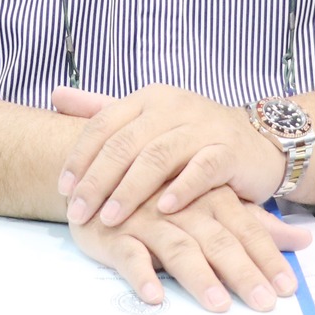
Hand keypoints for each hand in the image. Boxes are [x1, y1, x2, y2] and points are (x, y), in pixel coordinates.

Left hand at [54, 84, 286, 228]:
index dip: (80, 157)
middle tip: (79, 212)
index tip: (63, 189)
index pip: (103, 124)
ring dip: (130, 190)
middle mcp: (173, 106)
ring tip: (110, 217)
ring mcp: (202, 126)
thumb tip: (56, 96)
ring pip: (158, 156)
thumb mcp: (148, 120)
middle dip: (97, 180)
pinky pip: (202, 169)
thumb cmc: (193, 137)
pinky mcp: (229, 150)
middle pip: (125, 143)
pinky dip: (181, 189)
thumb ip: (102, 110)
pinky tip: (163, 209)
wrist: (258, 142)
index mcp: (148, 99)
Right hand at [69, 185, 309, 311]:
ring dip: (199, 276)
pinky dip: (141, 274)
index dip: (268, 257)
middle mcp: (183, 208)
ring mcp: (148, 221)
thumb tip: (303, 239)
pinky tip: (154, 296)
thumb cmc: (165, 197)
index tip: (288, 288)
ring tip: (218, 304)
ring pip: (178, 248)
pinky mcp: (115, 235)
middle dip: (242, 273)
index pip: (247, 230)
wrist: (102, 176)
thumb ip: (255, 224)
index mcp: (210, 198)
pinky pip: (128, 255)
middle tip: (263, 303)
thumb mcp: (214, 204)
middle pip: (218, 241)